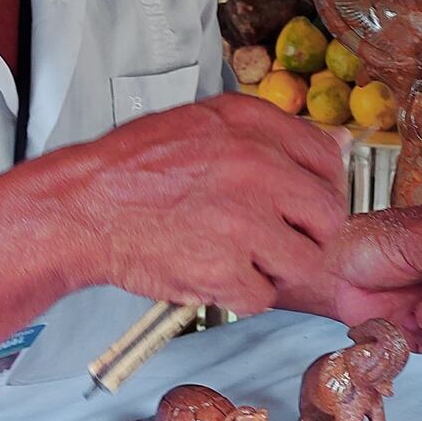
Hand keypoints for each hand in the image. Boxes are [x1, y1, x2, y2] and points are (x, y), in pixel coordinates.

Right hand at [59, 93, 348, 315]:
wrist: (81, 208)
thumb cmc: (132, 169)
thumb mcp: (200, 125)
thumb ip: (268, 134)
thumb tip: (339, 143)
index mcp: (248, 124)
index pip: (326, 158)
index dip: (320, 188)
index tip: (303, 205)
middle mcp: (254, 166)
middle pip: (326, 215)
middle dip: (305, 234)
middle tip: (273, 240)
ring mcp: (243, 220)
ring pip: (303, 261)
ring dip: (274, 268)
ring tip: (236, 257)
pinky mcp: (226, 268)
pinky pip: (263, 296)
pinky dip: (239, 295)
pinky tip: (211, 274)